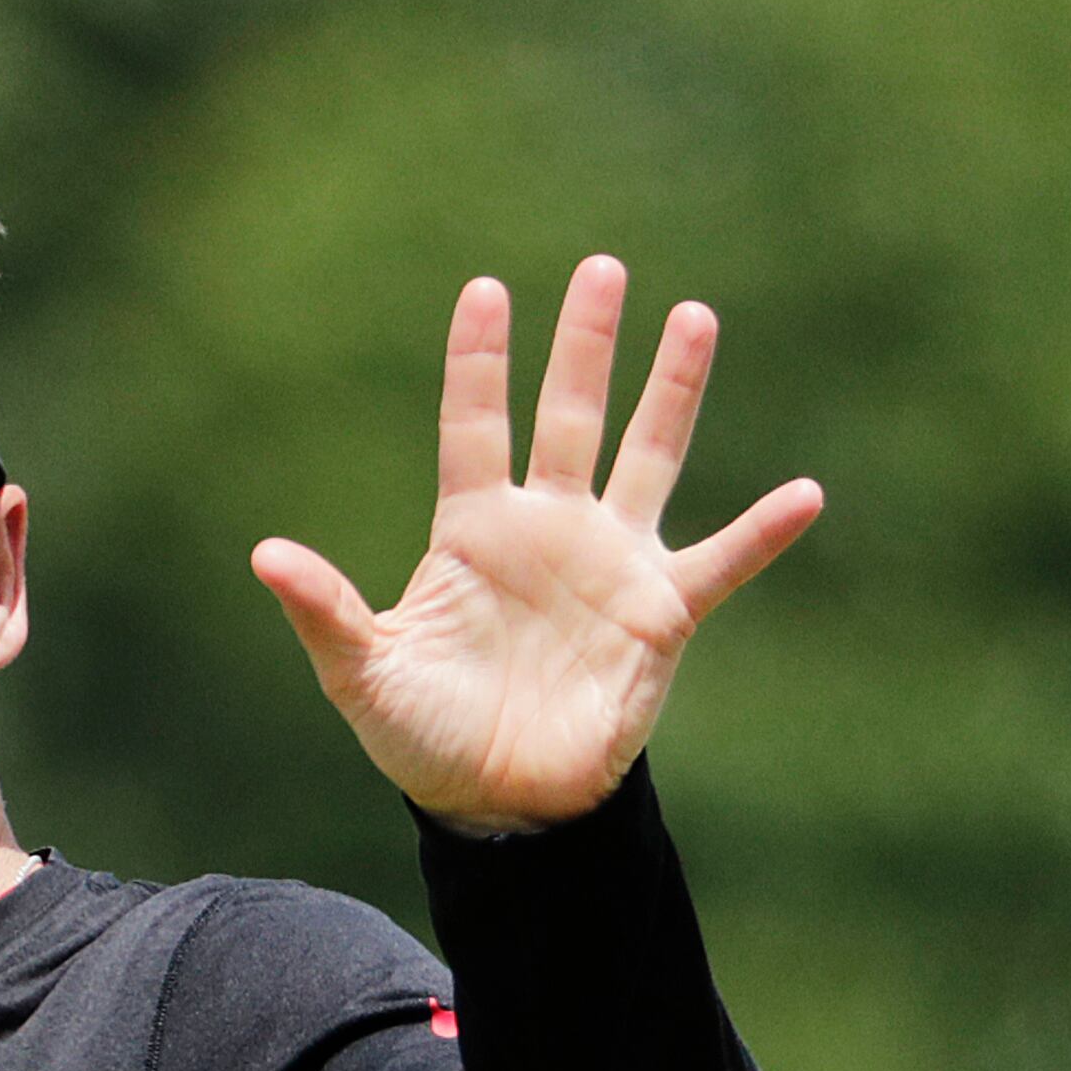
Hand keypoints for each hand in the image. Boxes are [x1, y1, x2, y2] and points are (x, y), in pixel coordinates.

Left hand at [252, 258, 822, 832]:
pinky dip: (762, 532)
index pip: (475, 423)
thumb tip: (264, 555)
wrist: (500, 801)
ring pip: (648, 456)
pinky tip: (806, 494)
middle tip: (602, 268)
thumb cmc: (424, 734)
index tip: (487, 289)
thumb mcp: (364, 673)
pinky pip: (721, 563)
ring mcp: (609, 563)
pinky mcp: (660, 615)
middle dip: (586, 344)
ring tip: (694, 317)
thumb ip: (325, 611)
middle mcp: (548, 527)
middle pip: (570, 414)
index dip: (480, 360)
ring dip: (672, 391)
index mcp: (473, 529)